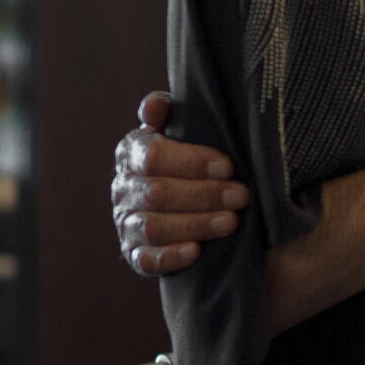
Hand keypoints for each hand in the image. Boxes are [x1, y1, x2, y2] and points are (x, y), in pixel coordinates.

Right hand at [113, 91, 250, 275]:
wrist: (196, 206)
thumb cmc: (194, 163)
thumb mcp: (187, 134)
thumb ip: (172, 115)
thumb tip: (156, 105)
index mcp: (133, 154)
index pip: (153, 155)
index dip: (191, 161)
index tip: (227, 167)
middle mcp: (123, 188)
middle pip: (157, 193)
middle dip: (204, 195)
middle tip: (241, 196)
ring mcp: (126, 222)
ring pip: (154, 226)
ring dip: (196, 224)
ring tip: (232, 222)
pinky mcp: (135, 253)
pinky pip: (145, 259)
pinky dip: (169, 256)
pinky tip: (196, 252)